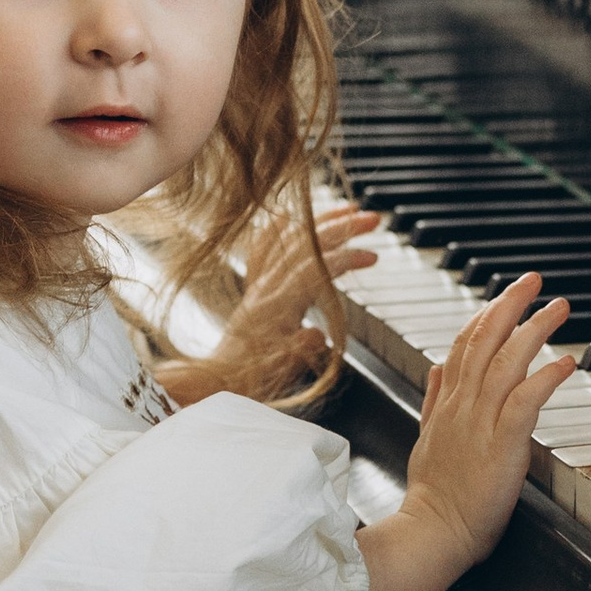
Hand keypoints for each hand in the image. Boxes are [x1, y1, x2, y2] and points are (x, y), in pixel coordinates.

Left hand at [154, 201, 377, 404]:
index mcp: (277, 306)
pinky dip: (282, 229)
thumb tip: (318, 335)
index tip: (372, 255)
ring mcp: (260, 284)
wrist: (218, 380)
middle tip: (372, 218)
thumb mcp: (283, 370)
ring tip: (347, 210)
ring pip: (290, 240)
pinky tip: (291, 217)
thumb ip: (300, 350)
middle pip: (306, 244)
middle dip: (341, 227)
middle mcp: (266, 287)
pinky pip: (266, 248)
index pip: (315, 269)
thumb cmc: (253, 379)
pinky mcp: (256, 287)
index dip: (345, 259)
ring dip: (321, 222)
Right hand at [360, 271, 574, 590]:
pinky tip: (566, 362)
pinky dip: (545, 378)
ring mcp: (479, 423)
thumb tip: (437, 365)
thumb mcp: (426, 438)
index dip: (485, 315)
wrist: (431, 533)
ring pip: (506, 363)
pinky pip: (525, 402)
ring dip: (535, 330)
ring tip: (558, 307)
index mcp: (446, 404)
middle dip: (510, 304)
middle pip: (484, 341)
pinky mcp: (501, 445)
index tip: (504, 295)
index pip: (463, 346)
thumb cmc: (434, 496)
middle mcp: (461, 406)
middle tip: (533, 280)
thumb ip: (434, 399)